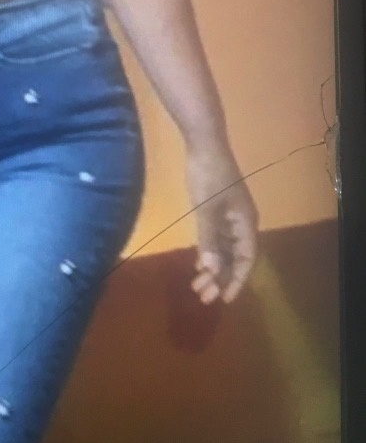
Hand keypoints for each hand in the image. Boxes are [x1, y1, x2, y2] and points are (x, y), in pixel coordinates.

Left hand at [186, 141, 258, 304]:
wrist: (204, 144)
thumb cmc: (208, 175)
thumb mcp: (206, 209)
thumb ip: (209, 239)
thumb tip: (213, 271)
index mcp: (245, 223)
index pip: (246, 259)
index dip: (237, 280)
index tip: (224, 299)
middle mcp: (242, 222)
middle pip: (235, 258)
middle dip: (221, 278)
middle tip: (202, 296)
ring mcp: (230, 215)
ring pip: (225, 249)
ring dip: (213, 267)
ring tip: (197, 285)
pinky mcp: (218, 209)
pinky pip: (217, 238)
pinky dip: (209, 252)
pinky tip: (198, 264)